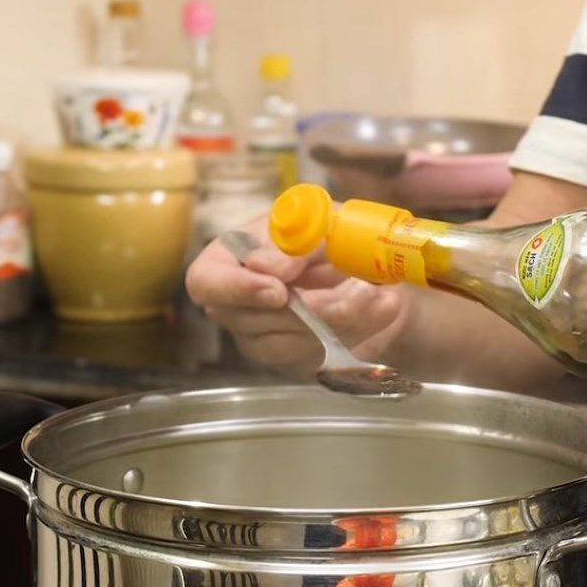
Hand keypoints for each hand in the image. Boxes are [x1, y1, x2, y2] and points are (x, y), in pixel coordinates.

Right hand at [185, 214, 409, 376]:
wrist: (370, 274)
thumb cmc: (332, 238)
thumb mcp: (320, 221)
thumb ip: (294, 240)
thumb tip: (267, 266)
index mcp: (230, 261)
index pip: (206, 283)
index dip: (237, 289)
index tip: (279, 290)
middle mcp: (238, 309)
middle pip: (257, 321)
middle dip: (316, 305)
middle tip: (361, 286)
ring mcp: (265, 342)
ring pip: (297, 343)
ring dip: (348, 318)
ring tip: (380, 293)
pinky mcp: (298, 365)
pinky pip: (324, 359)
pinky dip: (359, 333)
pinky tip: (380, 309)